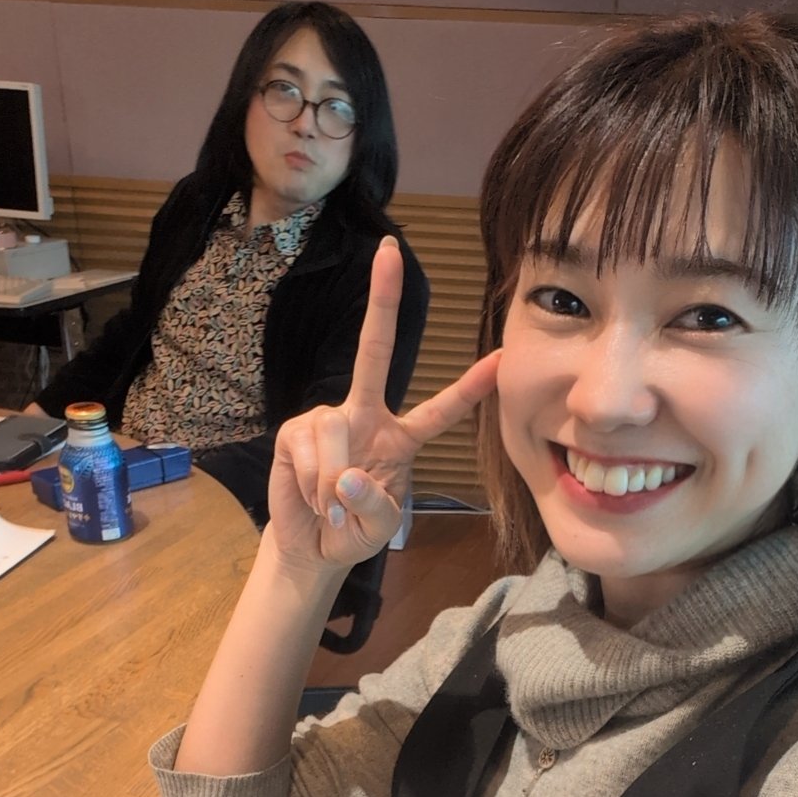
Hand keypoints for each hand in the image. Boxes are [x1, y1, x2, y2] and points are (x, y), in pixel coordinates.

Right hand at [268, 236, 499, 572]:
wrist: (312, 546)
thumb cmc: (354, 531)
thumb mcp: (379, 528)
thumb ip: (377, 505)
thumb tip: (348, 475)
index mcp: (401, 438)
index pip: (441, 411)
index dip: (470, 388)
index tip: (502, 358)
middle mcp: (366, 416)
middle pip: (376, 351)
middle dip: (382, 299)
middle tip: (391, 249)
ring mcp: (328, 419)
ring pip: (335, 429)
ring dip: (333, 482)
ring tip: (332, 505)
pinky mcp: (295, 431)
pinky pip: (308, 450)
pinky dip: (311, 484)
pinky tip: (312, 497)